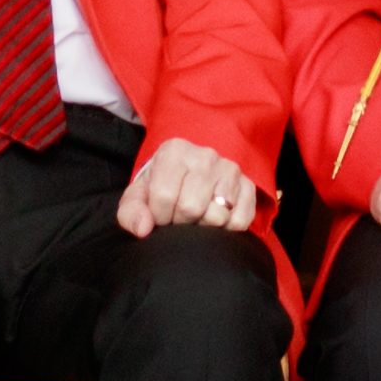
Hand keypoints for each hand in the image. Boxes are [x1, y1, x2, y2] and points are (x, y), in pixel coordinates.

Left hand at [118, 131, 264, 236]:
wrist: (189, 177)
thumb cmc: (160, 188)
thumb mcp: (138, 197)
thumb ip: (131, 213)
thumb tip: (143, 229)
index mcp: (174, 151)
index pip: (165, 195)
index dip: (159, 216)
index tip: (160, 215)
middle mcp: (205, 155)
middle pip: (192, 207)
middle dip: (181, 222)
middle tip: (179, 218)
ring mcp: (230, 169)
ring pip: (217, 216)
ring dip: (204, 226)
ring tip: (196, 217)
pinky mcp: (249, 186)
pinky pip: (240, 221)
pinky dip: (226, 229)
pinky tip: (215, 219)